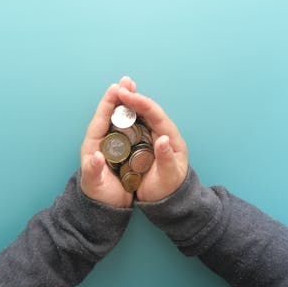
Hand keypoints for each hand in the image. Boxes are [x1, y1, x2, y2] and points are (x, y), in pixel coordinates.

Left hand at [80, 77, 136, 207]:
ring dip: (127, 102)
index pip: (100, 119)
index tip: (115, 88)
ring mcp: (113, 144)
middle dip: (119, 96)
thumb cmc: (98, 196)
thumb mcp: (94, 185)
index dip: (107, 103)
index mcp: (93, 145)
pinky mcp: (123, 149)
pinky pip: (129, 128)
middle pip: (110, 113)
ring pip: (120, 118)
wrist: (105, 208)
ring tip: (134, 87)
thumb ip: (93, 171)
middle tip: (128, 80)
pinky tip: (142, 108)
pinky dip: (134, 116)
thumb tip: (96, 157)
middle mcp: (102, 141)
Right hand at [117, 85, 187, 201]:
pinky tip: (116, 109)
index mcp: (171, 137)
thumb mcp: (169, 177)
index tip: (125, 94)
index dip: (140, 102)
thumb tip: (164, 138)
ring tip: (116, 91)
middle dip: (133, 97)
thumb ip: (166, 158)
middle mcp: (163, 132)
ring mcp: (154, 136)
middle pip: (147, 109)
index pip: (155, 114)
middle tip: (118, 86)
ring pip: (141, 114)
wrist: (169, 200)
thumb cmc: (169, 189)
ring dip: (129, 102)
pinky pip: (135, 124)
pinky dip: (126, 114)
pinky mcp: (145, 142)